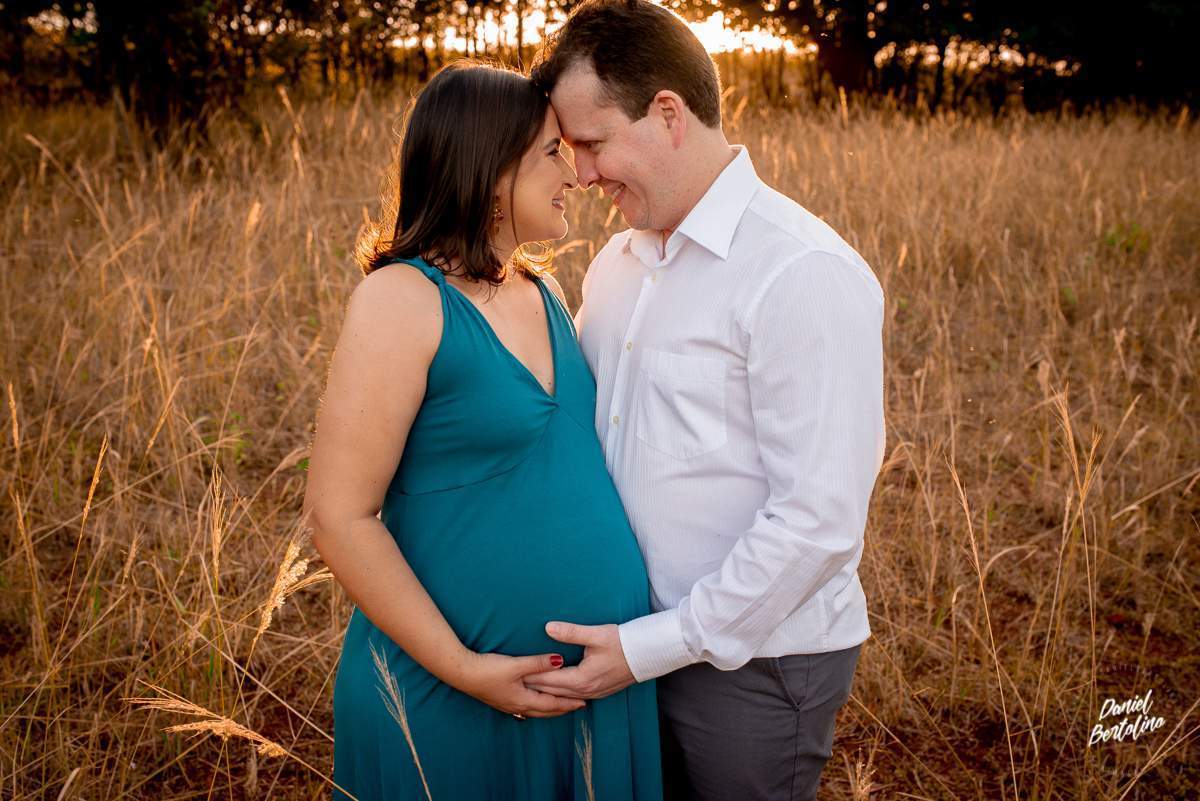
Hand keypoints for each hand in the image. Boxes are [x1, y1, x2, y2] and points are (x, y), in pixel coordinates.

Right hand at [457, 651, 586, 718]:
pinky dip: (536, 706)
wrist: (462, 673)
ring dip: (550, 709)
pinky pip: (525, 707)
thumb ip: (539, 663)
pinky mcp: (500, 699)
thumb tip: (560, 660)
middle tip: (578, 707)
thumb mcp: (517, 665)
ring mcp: (508, 704)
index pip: (552, 705)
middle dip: (562, 709)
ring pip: (535, 711)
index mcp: (523, 700)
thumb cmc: (489, 669)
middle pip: (545, 711)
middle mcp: (517, 706)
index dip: (569, 704)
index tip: (584, 703)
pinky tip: (534, 702)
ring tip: (561, 706)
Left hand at [522, 622, 635, 700]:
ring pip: (563, 697)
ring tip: (529, 688)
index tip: (514, 674)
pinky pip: (574, 697)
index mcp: (582, 679)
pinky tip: (555, 691)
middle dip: (533, 687)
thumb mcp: (596, 634)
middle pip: (553, 692)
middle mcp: (587, 691)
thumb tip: (548, 628)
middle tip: (514, 682)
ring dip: (546, 693)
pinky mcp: (600, 692)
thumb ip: (570, 632)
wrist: (648, 653)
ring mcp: (595, 693)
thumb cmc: (623, 642)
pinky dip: (560, 695)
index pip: (548, 680)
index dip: (530, 677)